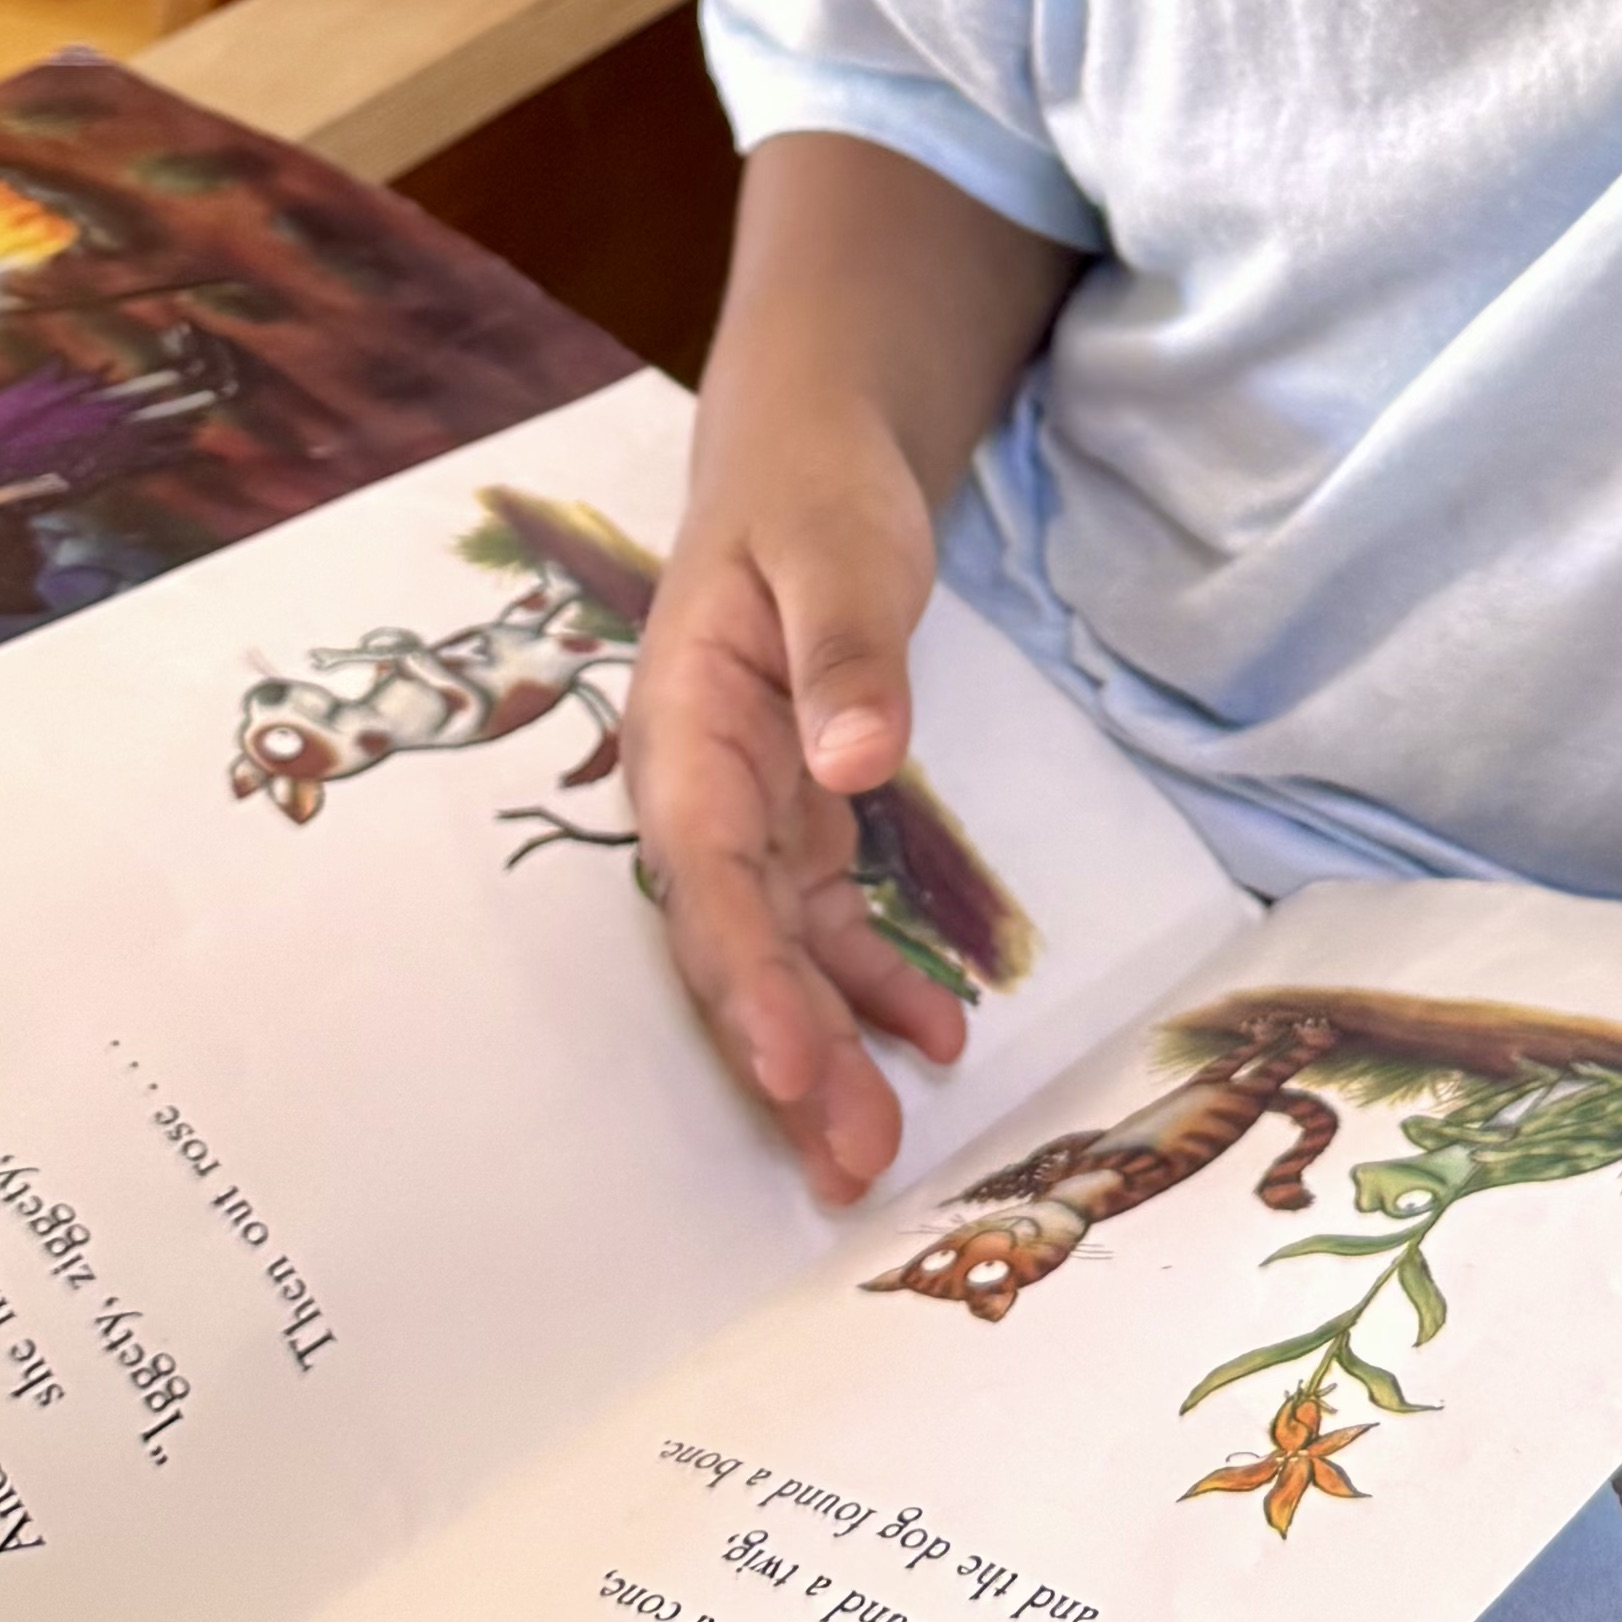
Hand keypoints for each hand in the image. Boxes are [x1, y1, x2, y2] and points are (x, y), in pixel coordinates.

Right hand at [625, 385, 954, 1205]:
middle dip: (785, 1057)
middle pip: (735, 944)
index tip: (790, 1065)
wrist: (807, 458)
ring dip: (826, 1050)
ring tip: (877, 1150)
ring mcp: (749, 813)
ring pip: (778, 954)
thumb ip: (845, 649)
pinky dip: (873, 985)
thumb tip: (854, 763)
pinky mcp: (799, 820)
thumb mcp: (835, 548)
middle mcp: (701, 789)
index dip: (746, 978)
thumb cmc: (811, 492)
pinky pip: (826, 923)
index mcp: (684, 725)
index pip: (706, 873)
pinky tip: (936, 1039)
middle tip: (847, 1162)